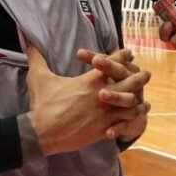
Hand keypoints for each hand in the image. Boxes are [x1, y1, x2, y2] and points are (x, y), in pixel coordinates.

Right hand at [26, 46, 147, 153]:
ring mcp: (104, 114)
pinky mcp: (103, 129)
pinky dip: (130, 121)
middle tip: (146, 74)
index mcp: (89, 81)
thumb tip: (29, 43)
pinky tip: (135, 120)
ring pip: (131, 105)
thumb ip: (37, 58)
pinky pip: (124, 124)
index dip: (122, 56)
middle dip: (139, 77)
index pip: (112, 63)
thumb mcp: (38, 78)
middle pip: (129, 83)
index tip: (128, 52)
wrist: (41, 132)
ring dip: (137, 102)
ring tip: (144, 101)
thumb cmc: (42, 104)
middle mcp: (101, 96)